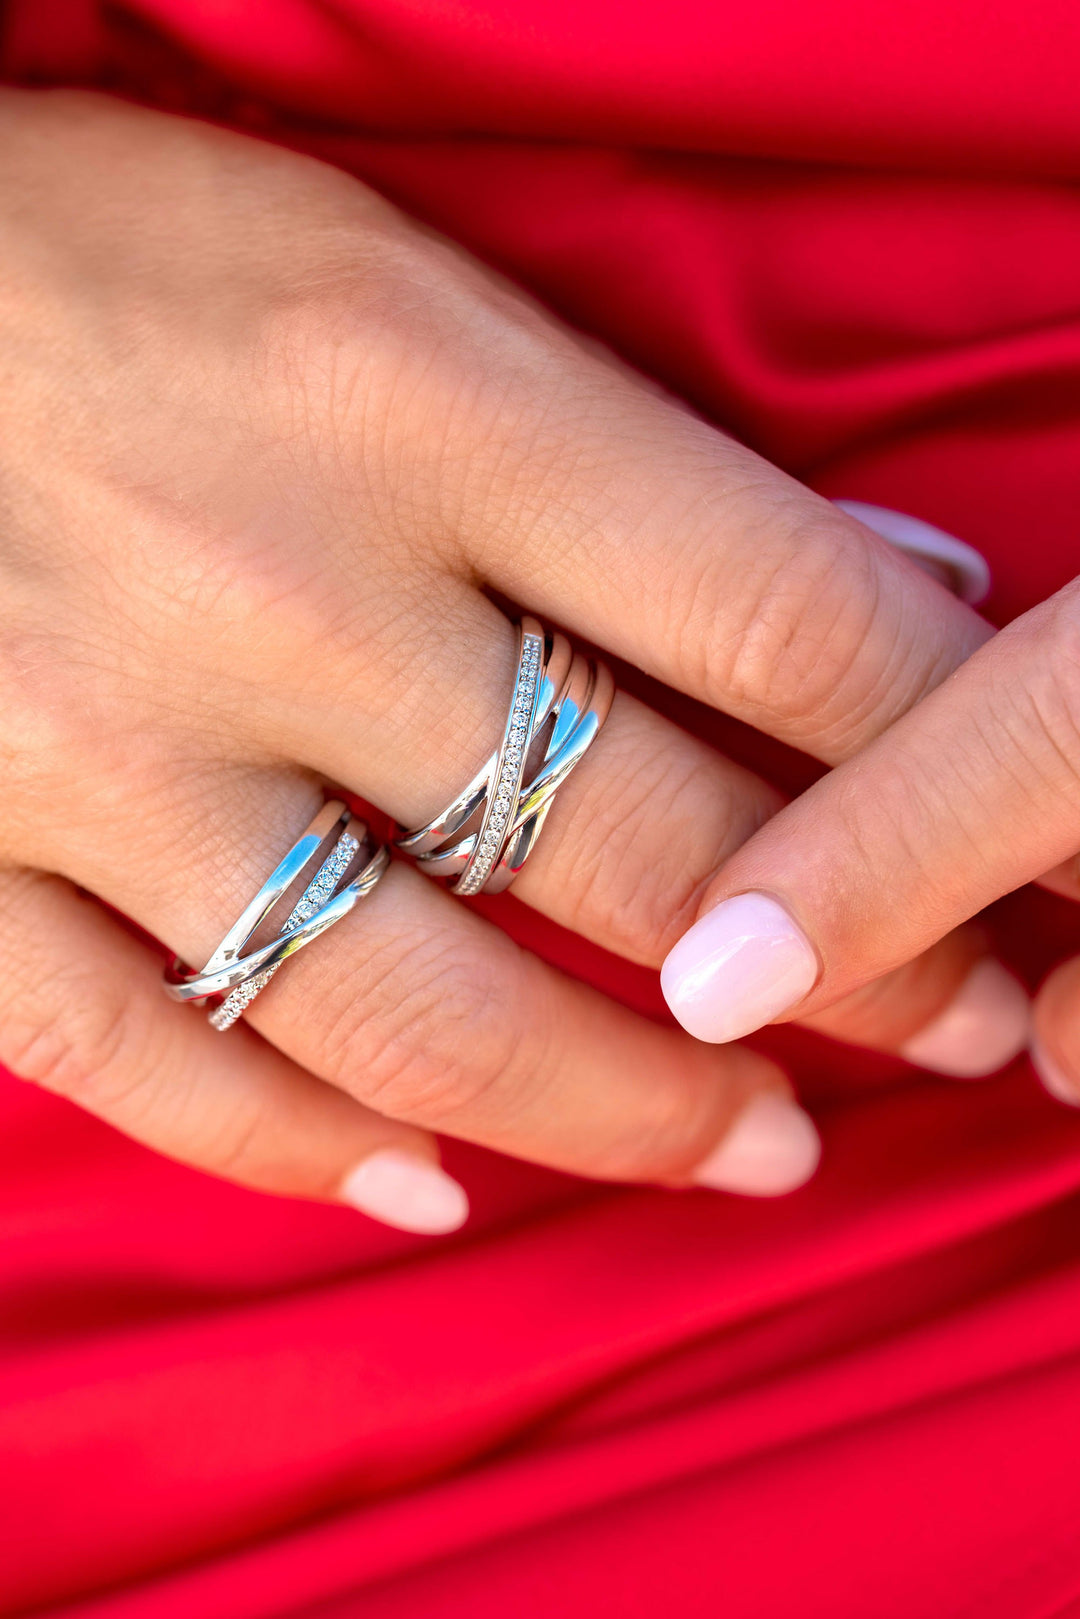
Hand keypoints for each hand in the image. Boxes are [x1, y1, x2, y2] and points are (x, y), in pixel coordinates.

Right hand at [0, 89, 1002, 1229]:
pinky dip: (304, 1148)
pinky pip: (156, 1063)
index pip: (770, 619)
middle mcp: (273, 591)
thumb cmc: (103, 254)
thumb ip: (610, 454)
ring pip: (418, 1012)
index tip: (1005, 854)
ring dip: (623, 1110)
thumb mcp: (376, 278)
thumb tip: (872, 602)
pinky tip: (427, 1188)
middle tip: (949, 1022)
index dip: (931, 762)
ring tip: (756, 1145)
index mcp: (409, 391)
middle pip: (638, 842)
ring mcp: (100, 753)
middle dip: (841, 961)